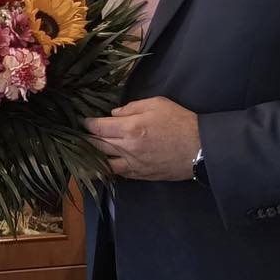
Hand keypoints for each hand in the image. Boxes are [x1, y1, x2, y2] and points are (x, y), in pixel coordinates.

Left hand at [85, 96, 200, 180]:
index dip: (87, 124)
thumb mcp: (156, 104)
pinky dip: (107, 168)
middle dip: (86, 139)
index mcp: (130, 128)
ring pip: (104, 163)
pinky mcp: (141, 175)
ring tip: (85, 152)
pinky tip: (102, 164)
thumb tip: (113, 115)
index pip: (98, 128)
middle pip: (97, 145)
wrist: (201, 148)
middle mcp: (128, 149)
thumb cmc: (180, 122)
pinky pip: (118, 173)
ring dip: (93, 157)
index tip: (82, 121)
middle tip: (79, 135)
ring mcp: (133, 165)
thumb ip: (131, 107)